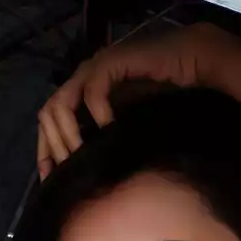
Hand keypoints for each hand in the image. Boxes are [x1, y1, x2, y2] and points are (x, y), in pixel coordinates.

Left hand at [36, 21, 240, 178]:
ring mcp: (94, 68)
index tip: (52, 178)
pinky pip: (93, 91)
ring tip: (82, 154)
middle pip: (47, 113)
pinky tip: (109, 129)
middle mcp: (82, 78)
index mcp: (82, 92)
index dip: (45, 150)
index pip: (49, 121)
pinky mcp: (112, 62)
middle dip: (53, 145)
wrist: (194, 61)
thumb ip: (108, 141)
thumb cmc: (166, 94)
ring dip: (68, 132)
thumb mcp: (129, 125)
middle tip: (69, 169)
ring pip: (61, 103)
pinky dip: (96, 112)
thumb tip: (92, 174)